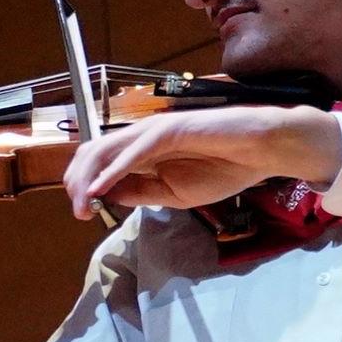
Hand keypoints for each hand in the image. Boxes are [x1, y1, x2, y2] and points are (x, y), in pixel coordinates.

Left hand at [63, 107, 341, 219]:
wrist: (263, 151)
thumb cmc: (224, 168)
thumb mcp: (172, 193)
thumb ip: (139, 193)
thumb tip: (105, 197)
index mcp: (142, 151)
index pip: (98, 162)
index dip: (82, 186)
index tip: (81, 212)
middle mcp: (141, 137)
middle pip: (93, 153)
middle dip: (78, 183)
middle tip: (78, 212)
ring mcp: (154, 130)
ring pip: (106, 149)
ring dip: (89, 178)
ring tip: (82, 204)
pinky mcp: (170, 128)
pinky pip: (135, 150)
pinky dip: (114, 169)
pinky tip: (101, 187)